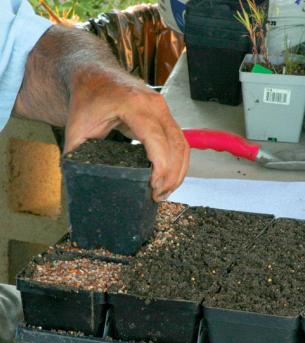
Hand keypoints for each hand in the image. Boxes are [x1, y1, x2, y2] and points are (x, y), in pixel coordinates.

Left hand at [65, 70, 189, 201]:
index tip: (154, 187)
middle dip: (171, 175)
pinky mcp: (164, 114)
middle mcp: (155, 105)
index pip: (158, 140)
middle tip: (159, 195)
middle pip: (176, 145)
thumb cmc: (87, 96)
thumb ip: (75, 155)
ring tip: (165, 190)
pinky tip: (169, 175)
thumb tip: (77, 180)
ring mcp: (162, 108)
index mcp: (134, 106)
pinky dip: (178, 160)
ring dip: (178, 170)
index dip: (161, 168)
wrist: (94, 75)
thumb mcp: (76, 127)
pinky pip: (179, 139)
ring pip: (182, 144)